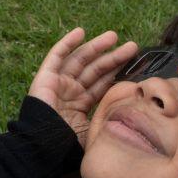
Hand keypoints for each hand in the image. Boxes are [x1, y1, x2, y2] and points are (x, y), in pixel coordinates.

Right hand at [28, 28, 138, 145]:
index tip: (134, 62)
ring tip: (114, 36)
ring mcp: (58, 83)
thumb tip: (134, 121)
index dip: (116, 72)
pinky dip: (67, 43)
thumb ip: (109, 122)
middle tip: (132, 46)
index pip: (102, 84)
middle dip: (113, 57)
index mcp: (81, 105)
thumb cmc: (67, 144)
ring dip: (96, 47)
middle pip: (95, 69)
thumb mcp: (95, 132)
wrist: (43, 145)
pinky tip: (81, 32)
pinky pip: (56, 56)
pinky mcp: (45, 76)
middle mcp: (70, 91)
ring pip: (80, 59)